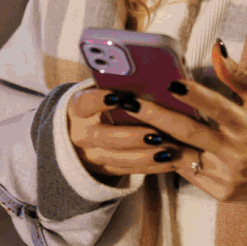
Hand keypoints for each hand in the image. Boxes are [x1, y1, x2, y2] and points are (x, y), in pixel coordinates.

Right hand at [66, 88, 194, 178]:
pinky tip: (169, 161)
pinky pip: (128, 170)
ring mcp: (92, 154)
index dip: (100, 101)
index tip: (120, 96)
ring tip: (167, 151)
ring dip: (144, 156)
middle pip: (103, 137)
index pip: (86, 104)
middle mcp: (81, 134)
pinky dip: (150, 167)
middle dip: (130, 136)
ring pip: (117, 159)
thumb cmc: (101, 102)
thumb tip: (149, 74)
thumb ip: (118, 85)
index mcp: (77, 109)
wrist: (80, 129)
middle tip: (155, 133)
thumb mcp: (100, 91)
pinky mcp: (105, 169)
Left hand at [91, 44, 246, 204]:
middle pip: (187, 131)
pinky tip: (145, 143)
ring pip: (180, 153)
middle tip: (125, 101)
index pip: (215, 107)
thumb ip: (238, 76)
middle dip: (153, 115)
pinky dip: (166, 156)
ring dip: (151, 138)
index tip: (168, 82)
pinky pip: (186, 170)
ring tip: (122, 122)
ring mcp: (226, 174)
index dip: (193, 95)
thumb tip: (216, 48)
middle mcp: (236, 151)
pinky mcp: (219, 191)